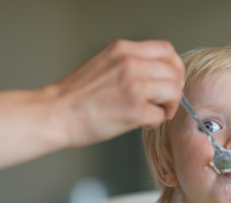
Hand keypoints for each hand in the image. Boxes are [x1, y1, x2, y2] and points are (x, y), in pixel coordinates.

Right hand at [51, 39, 184, 146]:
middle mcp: (131, 64)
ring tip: (155, 112)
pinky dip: (155, 121)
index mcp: (123, 50)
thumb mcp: (104, 64)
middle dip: (174, 89)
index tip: (171, 79)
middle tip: (165, 101)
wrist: (56, 114)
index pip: (166, 50)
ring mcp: (134, 87)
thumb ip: (130, 64)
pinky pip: (161, 115)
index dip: (174, 67)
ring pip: (174, 92)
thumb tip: (154, 75)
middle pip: (174, 71)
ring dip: (169, 106)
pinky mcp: (135, 111)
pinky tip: (142, 122)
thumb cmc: (75, 96)